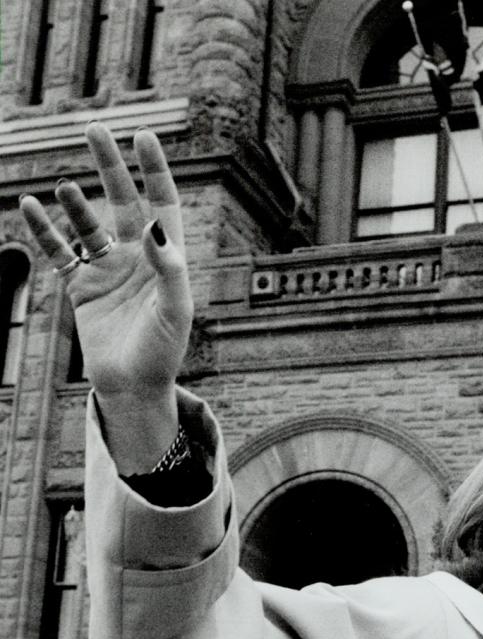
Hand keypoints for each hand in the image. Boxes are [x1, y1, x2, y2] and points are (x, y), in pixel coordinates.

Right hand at [19, 122, 190, 471]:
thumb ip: (169, 270)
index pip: (162, 204)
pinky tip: (30, 206)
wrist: (133, 386)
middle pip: (122, 202)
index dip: (154, 170)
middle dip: (110, 167)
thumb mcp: (174, 311)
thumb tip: (155, 226)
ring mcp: (107, 269)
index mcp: (166, 260)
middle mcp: (137, 258)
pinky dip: (44, 229)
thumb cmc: (163, 352)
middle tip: (94, 130)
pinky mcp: (81, 286)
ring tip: (61, 187)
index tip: (141, 136)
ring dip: (74, 203)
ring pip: (87, 224)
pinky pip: (59, 251)